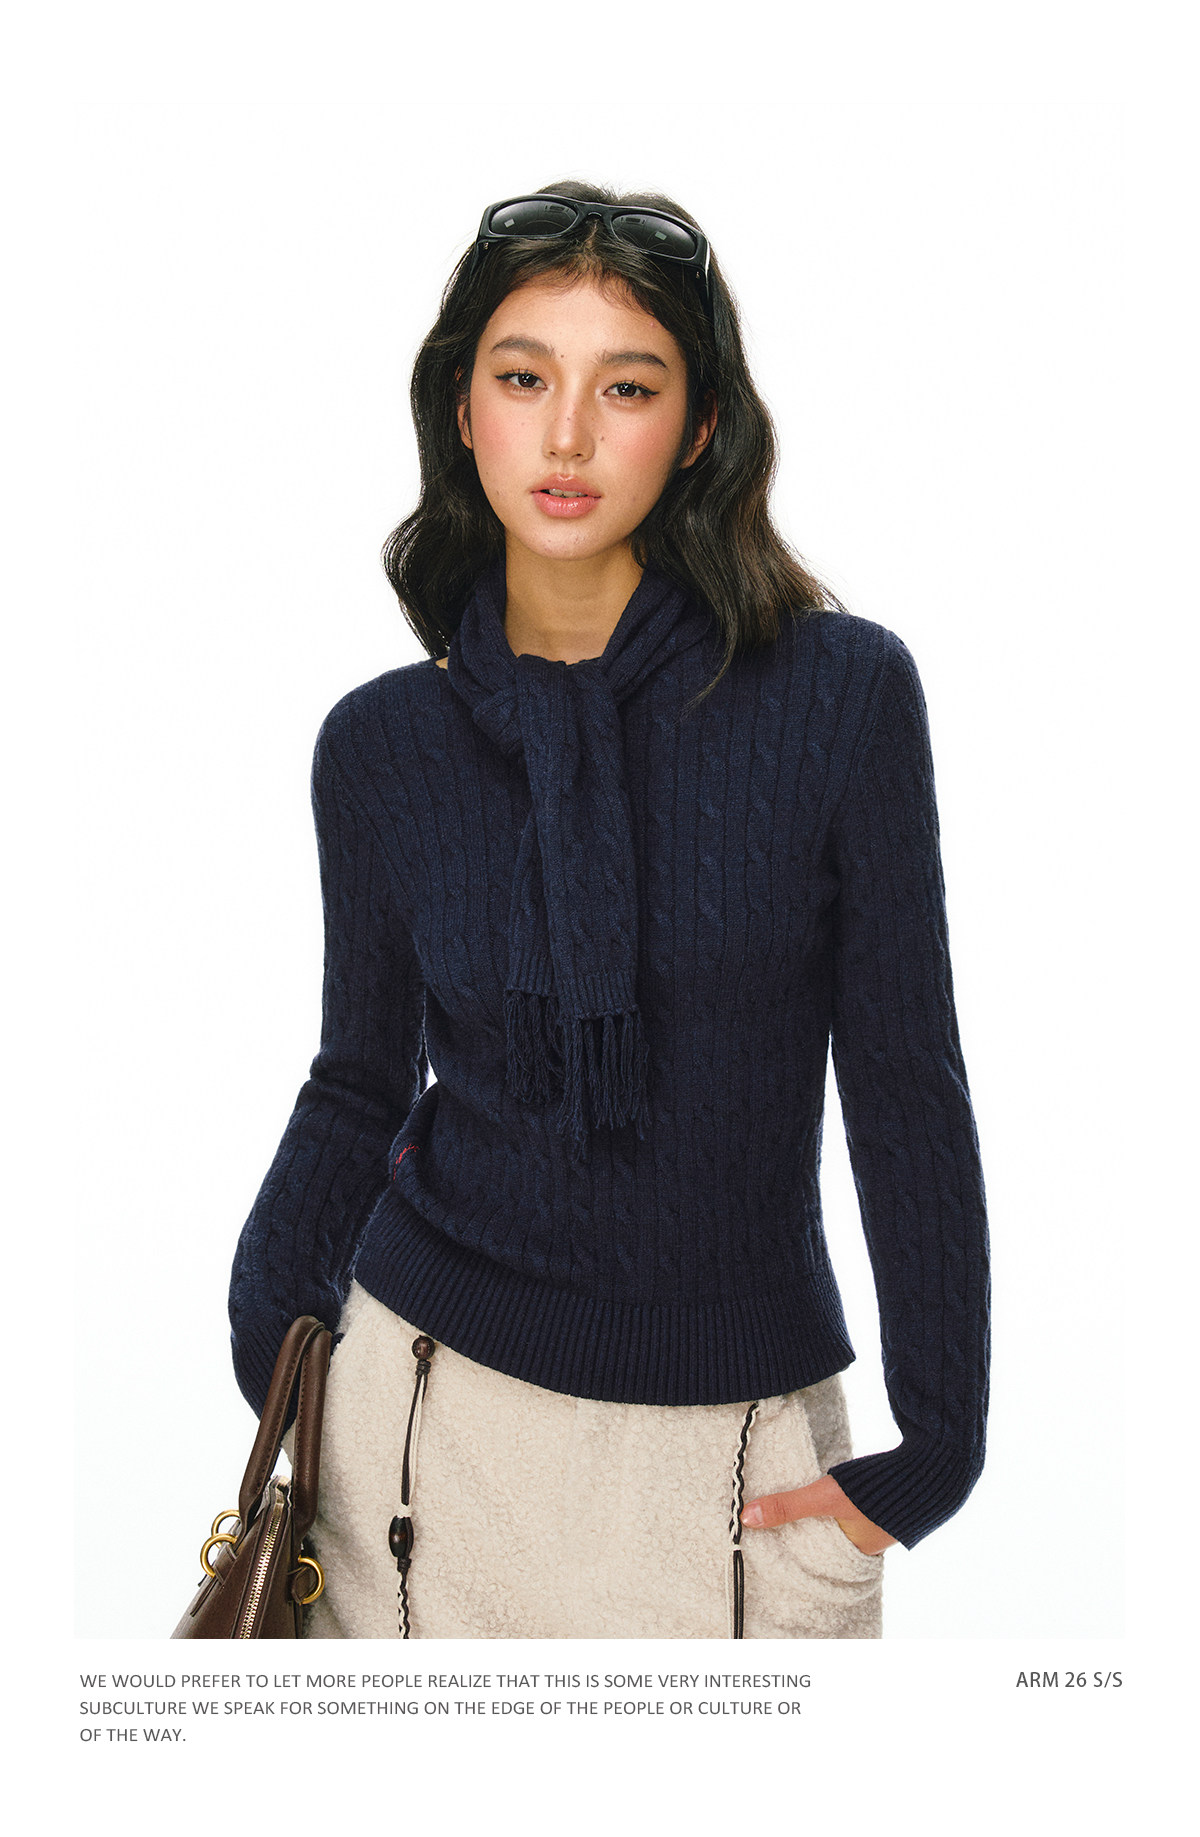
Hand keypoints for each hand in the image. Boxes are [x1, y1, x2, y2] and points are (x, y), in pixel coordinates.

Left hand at [739, 1473, 896, 1555]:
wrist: (927, 1469)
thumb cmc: (875, 1490)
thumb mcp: (824, 1497)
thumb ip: (788, 1507)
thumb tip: (747, 1517)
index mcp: (852, 1556)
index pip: (811, 1559)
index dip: (788, 1548)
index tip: (763, 1540)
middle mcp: (865, 1549)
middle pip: (822, 1544)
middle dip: (800, 1534)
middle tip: (770, 1523)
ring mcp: (875, 1529)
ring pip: (835, 1529)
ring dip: (817, 1520)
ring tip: (792, 1509)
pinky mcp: (881, 1510)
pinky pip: (849, 1516)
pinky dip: (833, 1510)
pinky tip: (824, 1498)